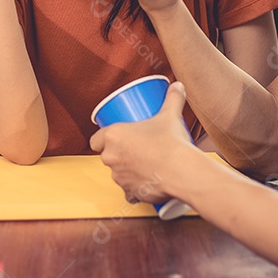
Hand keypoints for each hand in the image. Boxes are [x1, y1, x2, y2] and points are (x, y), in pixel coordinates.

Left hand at [91, 82, 194, 203]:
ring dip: (125, 170)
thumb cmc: (171, 142)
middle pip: (106, 156)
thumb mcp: (170, 115)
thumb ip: (173, 98)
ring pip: (117, 173)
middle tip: (133, 148)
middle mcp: (111, 157)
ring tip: (141, 164)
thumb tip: (178, 85)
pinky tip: (143, 185)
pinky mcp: (130, 192)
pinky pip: (128, 191)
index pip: (96, 139)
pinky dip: (134, 189)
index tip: (114, 137)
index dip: (103, 139)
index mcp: (113, 136)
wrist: (181, 171)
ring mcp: (119, 176)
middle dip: (117, 153)